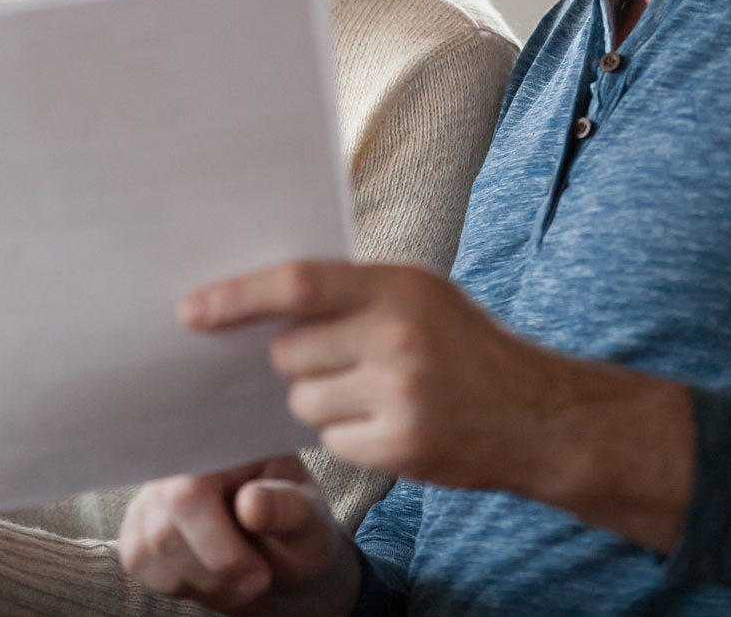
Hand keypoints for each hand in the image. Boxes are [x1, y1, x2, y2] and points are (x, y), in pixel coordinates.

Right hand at [119, 455, 357, 613]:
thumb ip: (287, 509)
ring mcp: (152, 491)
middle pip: (165, 529)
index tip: (259, 573)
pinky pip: (138, 562)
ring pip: (148, 551)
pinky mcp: (136, 525)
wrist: (281, 559)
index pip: (189, 490)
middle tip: (257, 579)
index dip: (218, 544)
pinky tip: (207, 574)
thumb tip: (250, 503)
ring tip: (237, 577)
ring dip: (201, 582)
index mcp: (225, 443)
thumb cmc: (298, 531)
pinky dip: (177, 584)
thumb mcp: (311, 522)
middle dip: (216, 570)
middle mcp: (178, 458)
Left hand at [183, 261, 694, 552]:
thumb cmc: (466, 347)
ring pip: (302, 400)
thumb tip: (260, 298)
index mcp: (398, 287)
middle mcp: (397, 338)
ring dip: (319, 401)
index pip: (297, 283)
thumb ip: (352, 291)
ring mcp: (400, 396)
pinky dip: (346, 436)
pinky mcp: (400, 447)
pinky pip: (331, 441)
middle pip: (289, 352)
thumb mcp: (421, 296)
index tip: (190, 311)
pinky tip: (387, 425)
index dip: (237, 296)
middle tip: (337, 361)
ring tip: (371, 394)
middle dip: (296, 361)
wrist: (539, 417)